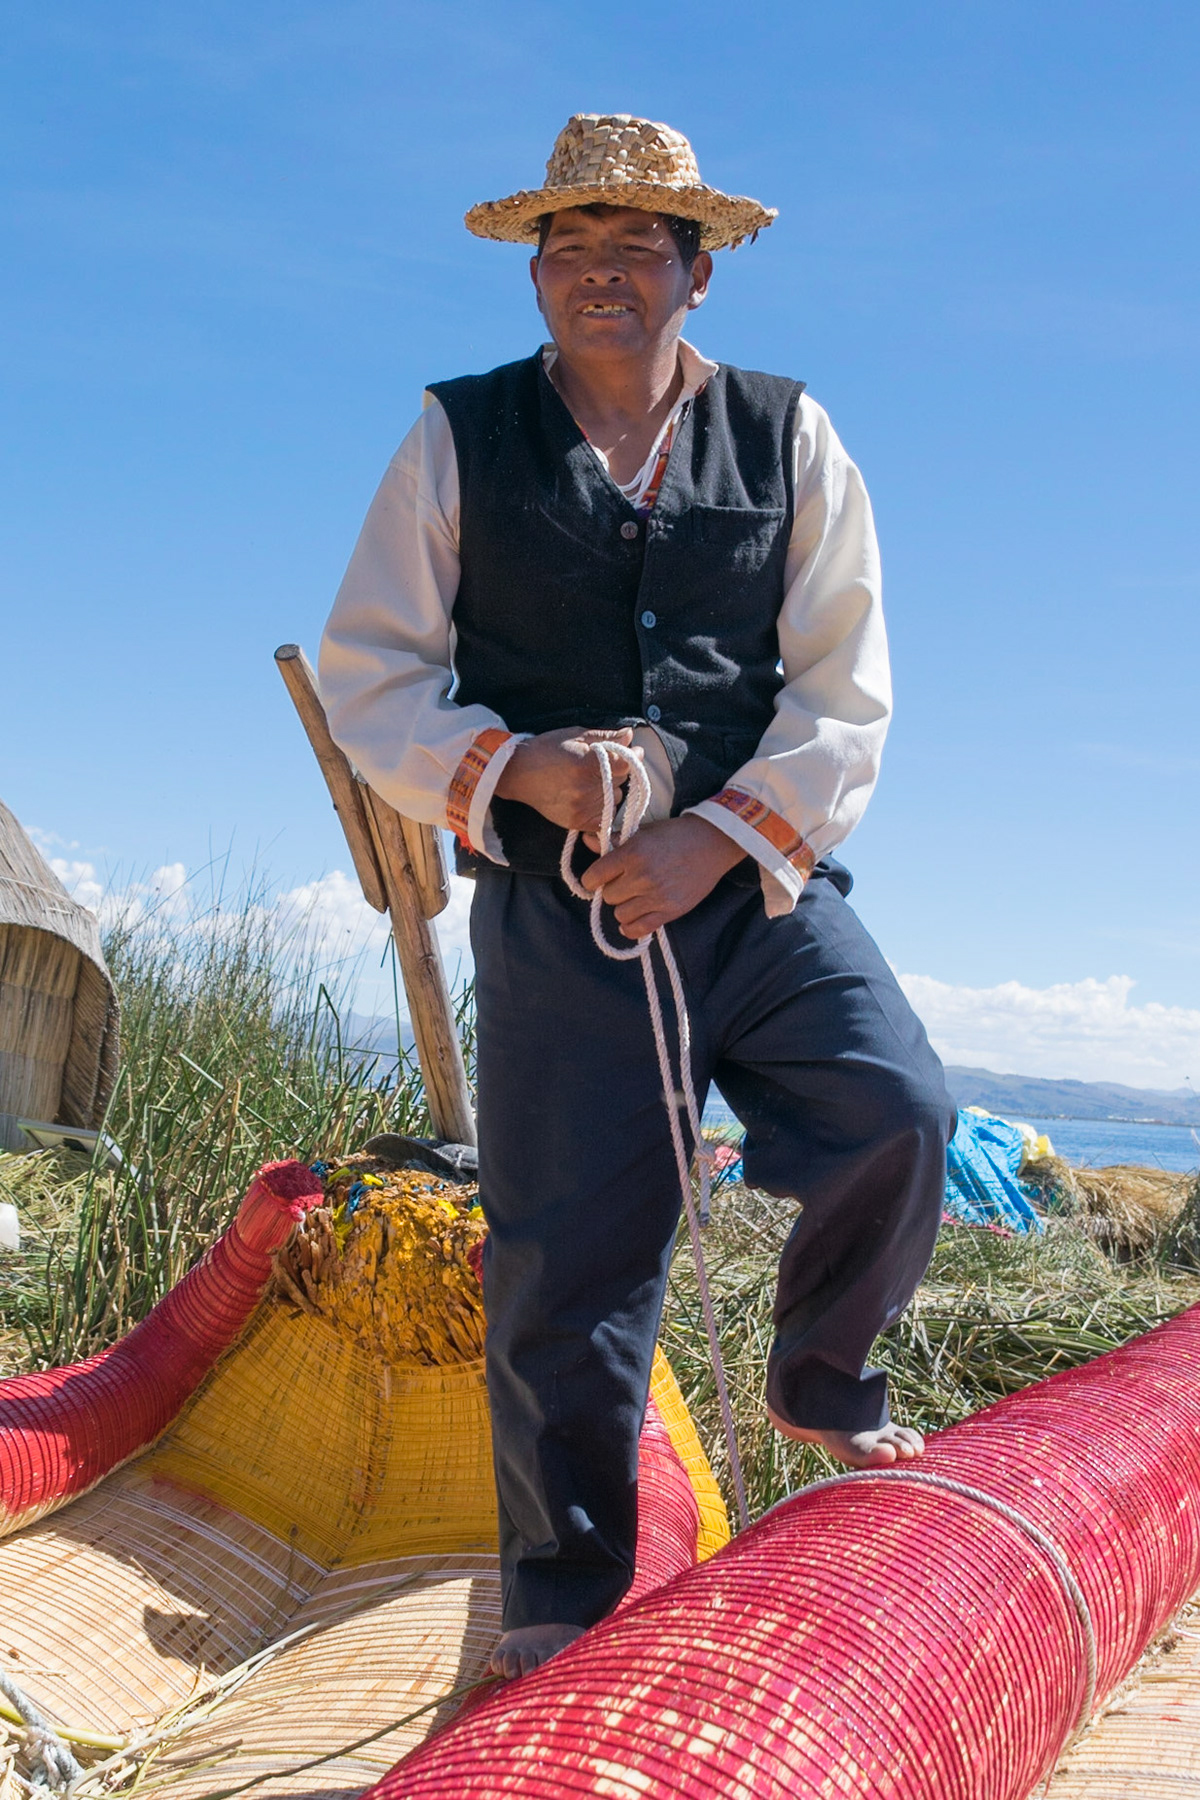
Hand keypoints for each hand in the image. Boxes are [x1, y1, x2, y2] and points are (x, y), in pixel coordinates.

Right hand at [493, 728, 641, 832]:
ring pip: (616, 799)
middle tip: (603, 765)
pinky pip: (605, 819)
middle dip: (618, 771)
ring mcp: (581, 808)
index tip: (634, 751)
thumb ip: (606, 737)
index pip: (626, 764)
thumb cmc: (546, 749)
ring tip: (594, 781)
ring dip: (612, 790)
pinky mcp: (577, 822)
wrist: (518, 773)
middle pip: (621, 781)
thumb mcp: (576, 735)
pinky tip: (595, 799)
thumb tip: (630, 736)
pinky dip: (604, 809)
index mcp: (587, 764)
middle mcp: (585, 789)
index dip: (632, 756)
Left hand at [580, 816, 744, 937]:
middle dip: (612, 890)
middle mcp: (642, 876)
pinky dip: (632, 927)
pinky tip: (635, 917)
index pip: (594, 877)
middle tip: (625, 883)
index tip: (598, 878)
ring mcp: (657, 896)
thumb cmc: (675, 835)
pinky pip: (639, 929)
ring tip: (635, 897)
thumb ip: (614, 840)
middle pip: (608, 896)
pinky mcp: (670, 911)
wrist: (711, 843)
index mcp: (632, 853)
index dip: (592, 879)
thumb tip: (586, 840)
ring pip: (620, 914)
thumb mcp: (642, 832)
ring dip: (624, 907)